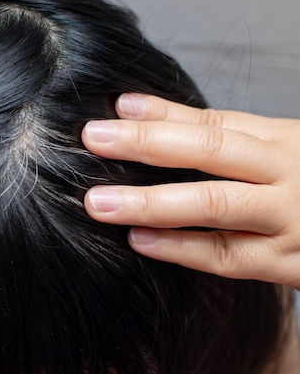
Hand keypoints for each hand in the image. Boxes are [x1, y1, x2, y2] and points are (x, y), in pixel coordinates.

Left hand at [83, 93, 299, 287]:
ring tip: (100, 202)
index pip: (214, 123)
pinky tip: (139, 241)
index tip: (112, 112)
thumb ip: (218, 136)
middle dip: (148, 145)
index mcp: (283, 141)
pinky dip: (181, 249)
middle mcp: (288, 174)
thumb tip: (139, 110)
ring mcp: (290, 219)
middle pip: (211, 153)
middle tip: (93, 139)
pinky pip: (227, 257)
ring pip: (214, 206)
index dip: (160, 117)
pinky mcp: (290, 263)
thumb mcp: (276, 152)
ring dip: (152, 203)